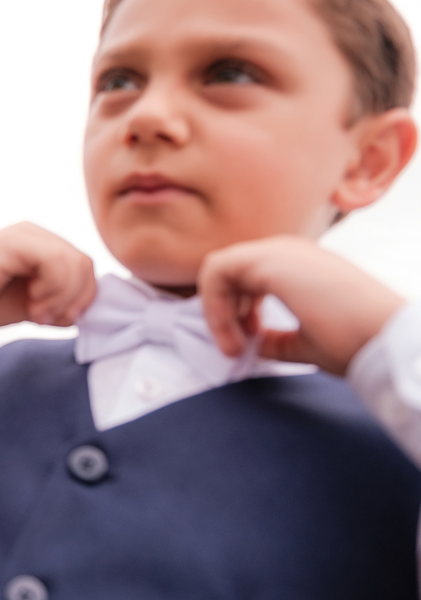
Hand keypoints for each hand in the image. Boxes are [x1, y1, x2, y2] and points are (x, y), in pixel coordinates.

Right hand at [0, 222, 96, 327]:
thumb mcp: (33, 302)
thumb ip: (60, 297)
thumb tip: (90, 308)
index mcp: (40, 244)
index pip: (84, 265)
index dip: (82, 297)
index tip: (60, 320)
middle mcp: (34, 233)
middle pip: (84, 263)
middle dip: (74, 299)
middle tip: (47, 319)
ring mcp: (24, 234)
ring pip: (74, 262)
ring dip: (62, 297)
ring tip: (37, 314)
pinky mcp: (13, 243)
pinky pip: (54, 261)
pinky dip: (52, 288)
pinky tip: (32, 303)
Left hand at [198, 236, 404, 374]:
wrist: (386, 338)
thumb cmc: (357, 341)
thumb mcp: (306, 341)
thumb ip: (275, 339)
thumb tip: (252, 344)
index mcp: (298, 265)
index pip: (246, 278)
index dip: (235, 311)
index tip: (246, 342)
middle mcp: (287, 252)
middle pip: (230, 272)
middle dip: (223, 312)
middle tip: (236, 347)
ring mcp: (278, 251)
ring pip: (219, 270)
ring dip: (217, 311)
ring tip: (234, 346)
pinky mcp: (269, 260)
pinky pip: (217, 271)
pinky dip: (213, 304)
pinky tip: (232, 334)